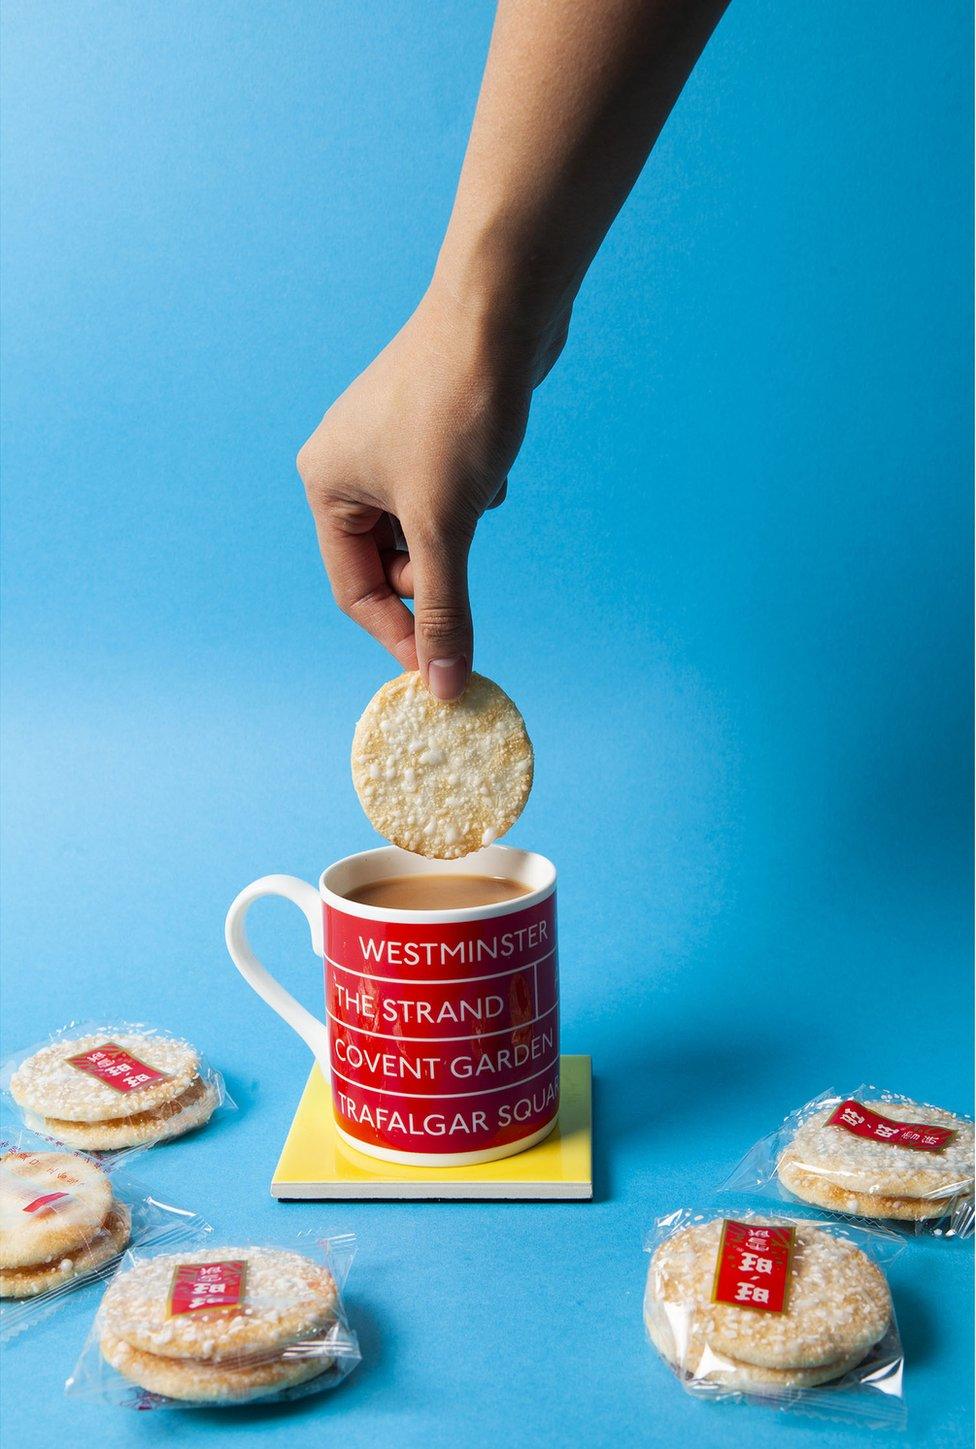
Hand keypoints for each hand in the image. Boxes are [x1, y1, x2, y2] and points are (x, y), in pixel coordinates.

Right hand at [297, 283, 562, 699]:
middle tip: (465, 558)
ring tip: (477, 482)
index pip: (354, 590)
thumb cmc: (458, 410)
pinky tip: (490, 454)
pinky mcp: (431, 431)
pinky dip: (475, 493)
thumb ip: (443, 610)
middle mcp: (347, 465)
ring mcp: (389, 445)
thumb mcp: (446, 526)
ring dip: (460, 525)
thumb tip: (444, 684)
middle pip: (390, 562)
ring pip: (427, 528)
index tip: (442, 670)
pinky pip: (450, 494)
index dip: (397, 634)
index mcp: (326, 485)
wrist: (501, 310)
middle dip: (434, 567)